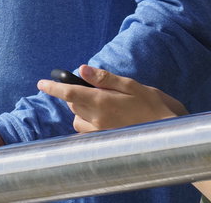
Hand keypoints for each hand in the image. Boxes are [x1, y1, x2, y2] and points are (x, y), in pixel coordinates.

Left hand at [37, 65, 185, 132]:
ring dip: (81, 110)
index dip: (53, 88)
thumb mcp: (131, 85)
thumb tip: (82, 69)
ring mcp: (101, 133)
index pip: (69, 94)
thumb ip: (104, 78)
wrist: (169, 134)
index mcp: (102, 102)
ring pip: (78, 120)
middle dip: (74, 95)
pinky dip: (88, 122)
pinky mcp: (105, 142)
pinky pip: (87, 131)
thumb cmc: (153, 106)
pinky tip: (104, 117)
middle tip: (90, 87)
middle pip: (72, 106)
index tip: (41, 83)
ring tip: (100, 103)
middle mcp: (97, 120)